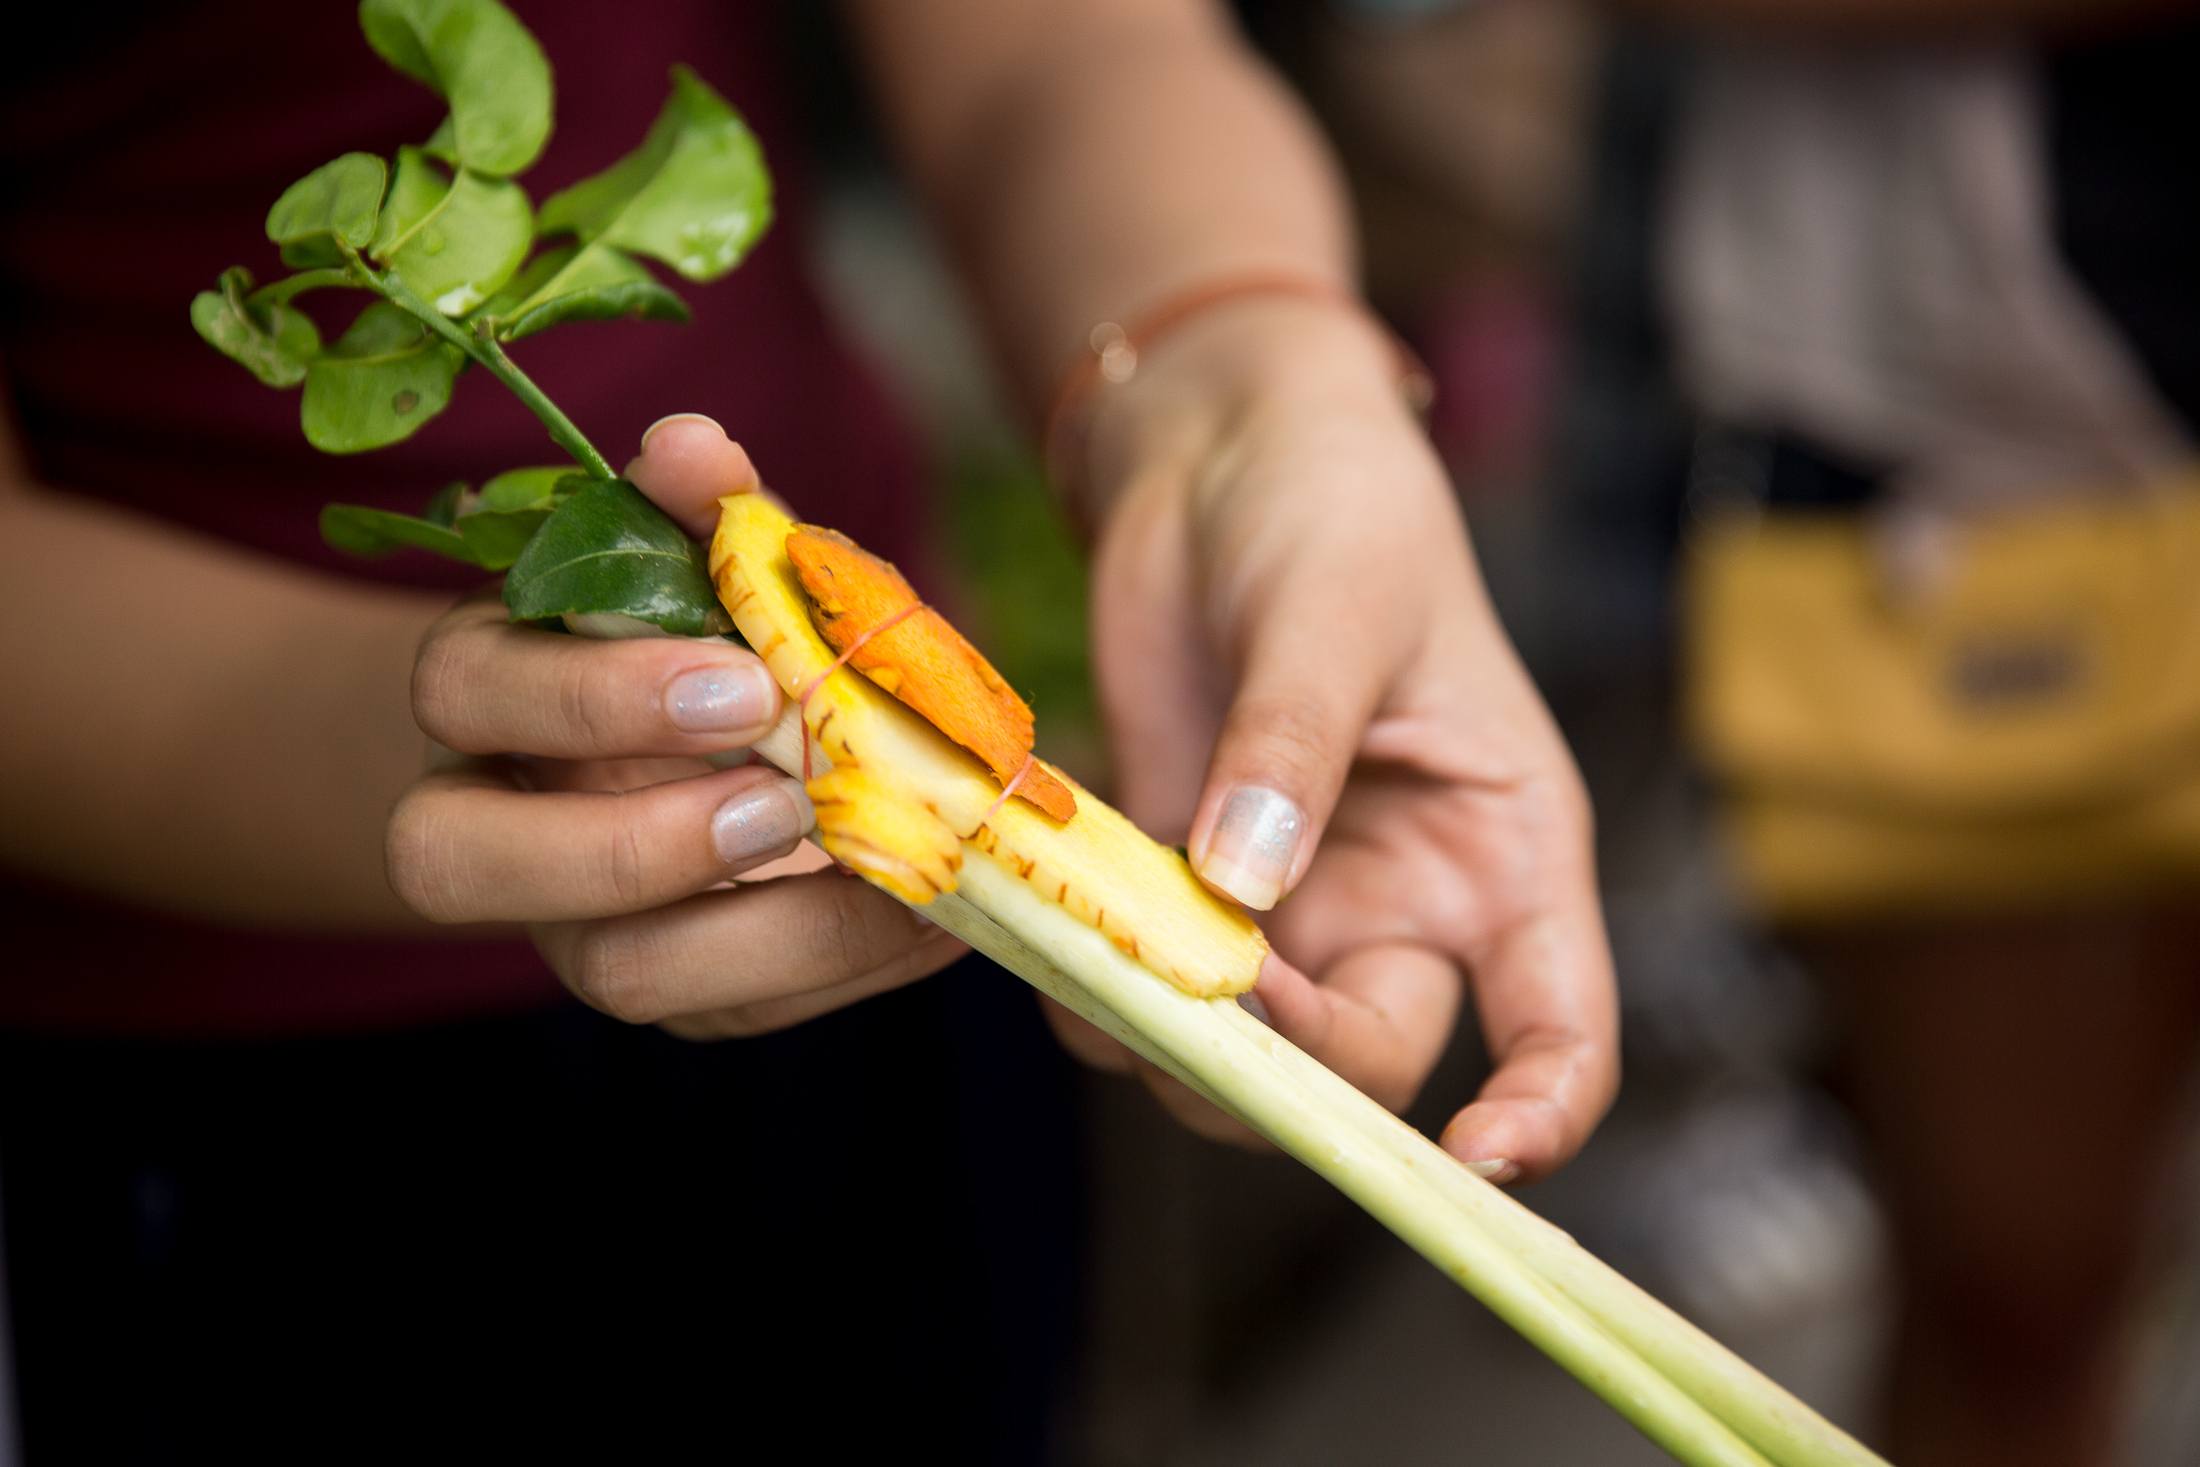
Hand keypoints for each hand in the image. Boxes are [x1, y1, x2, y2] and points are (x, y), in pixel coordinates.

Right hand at [385, 417, 964, 1036]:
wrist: (716, 736)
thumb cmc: (698, 626)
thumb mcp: (703, 558)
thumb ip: (700, 510)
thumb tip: (693, 446)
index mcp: (480, 683)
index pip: (467, 690)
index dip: (598, 696)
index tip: (748, 681)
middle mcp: (487, 816)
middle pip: (459, 862)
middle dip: (633, 841)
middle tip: (784, 798)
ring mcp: (567, 921)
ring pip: (611, 970)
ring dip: (763, 933)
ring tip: (884, 872)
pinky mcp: (665, 985)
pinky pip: (732, 1010)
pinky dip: (843, 966)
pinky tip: (936, 914)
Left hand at [1065, 300, 1616, 1183]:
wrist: (1218, 449)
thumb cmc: (1333, 506)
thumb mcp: (1333, 610)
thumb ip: (1292, 745)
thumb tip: (1244, 885)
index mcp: (1502, 847)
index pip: (1562, 1024)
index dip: (1539, 1114)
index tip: (1476, 1158)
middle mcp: (1406, 899)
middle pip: (1373, 1062)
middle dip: (1296, 1065)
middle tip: (1207, 984)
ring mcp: (1290, 900)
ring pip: (1250, 1052)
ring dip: (1178, 1045)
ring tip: (1110, 965)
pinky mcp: (1182, 878)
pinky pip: (1148, 982)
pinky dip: (1100, 985)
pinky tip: (1060, 929)